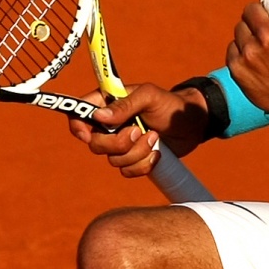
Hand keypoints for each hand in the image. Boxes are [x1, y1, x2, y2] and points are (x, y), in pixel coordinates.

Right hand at [67, 85, 209, 178]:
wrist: (191, 124)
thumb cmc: (169, 104)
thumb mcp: (148, 96)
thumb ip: (124, 105)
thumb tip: (99, 117)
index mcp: (107, 105)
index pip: (78, 115)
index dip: (78, 126)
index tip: (89, 134)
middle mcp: (109, 126)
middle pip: (95, 144)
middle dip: (117, 143)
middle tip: (138, 131)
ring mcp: (120, 145)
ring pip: (113, 160)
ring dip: (137, 152)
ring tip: (155, 137)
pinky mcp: (133, 161)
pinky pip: (127, 171)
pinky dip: (144, 165)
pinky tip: (157, 153)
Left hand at [226, 0, 268, 111]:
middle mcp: (268, 35)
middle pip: (250, 10)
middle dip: (256, 17)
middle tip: (262, 27)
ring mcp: (250, 52)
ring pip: (240, 28)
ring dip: (248, 35)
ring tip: (261, 49)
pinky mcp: (237, 66)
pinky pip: (233, 47)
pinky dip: (241, 52)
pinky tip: (254, 62)